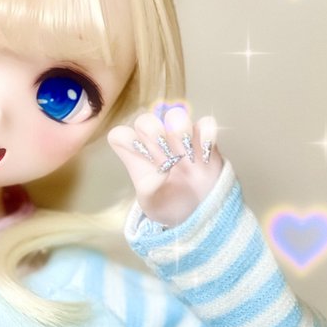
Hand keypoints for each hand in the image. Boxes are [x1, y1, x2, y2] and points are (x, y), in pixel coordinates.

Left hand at [107, 106, 222, 227]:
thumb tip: (162, 171)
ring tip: (188, 156)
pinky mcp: (204, 138)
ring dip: (179, 130)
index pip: (119, 135)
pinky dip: (207, 135)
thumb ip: (148, 189)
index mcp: (137, 156)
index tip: (142, 157)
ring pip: (175, 114)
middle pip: (145, 120)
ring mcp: (180, 137)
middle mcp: (156, 142)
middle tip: (166, 156)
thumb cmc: (168, 204)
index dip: (127, 140)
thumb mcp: (152, 205)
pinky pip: (206, 123)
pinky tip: (205, 158)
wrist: (197, 211)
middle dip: (153, 133)